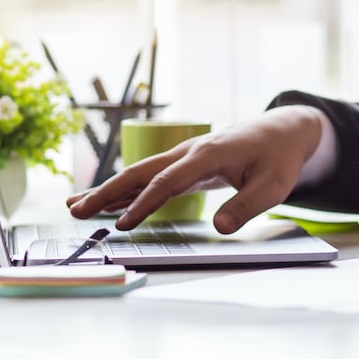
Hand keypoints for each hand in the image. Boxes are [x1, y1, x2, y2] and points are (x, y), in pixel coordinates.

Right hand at [66, 106, 322, 233]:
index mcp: (209, 154)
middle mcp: (190, 151)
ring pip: (140, 172)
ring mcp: (185, 155)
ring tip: (74, 206)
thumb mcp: (274, 185)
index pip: (169, 180)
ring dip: (108, 189)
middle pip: (141, 171)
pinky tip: (106, 202)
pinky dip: (127, 189)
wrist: (283, 130)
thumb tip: (219, 228)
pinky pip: (151, 176)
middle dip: (107, 191)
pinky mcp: (186, 163)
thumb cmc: (280, 157)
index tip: (123, 225)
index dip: (145, 203)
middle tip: (75, 211)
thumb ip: (247, 205)